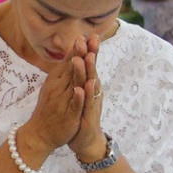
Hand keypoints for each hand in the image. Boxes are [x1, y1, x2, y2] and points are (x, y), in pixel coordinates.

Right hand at [20, 43, 85, 164]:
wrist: (39, 134)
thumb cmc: (48, 110)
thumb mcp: (54, 87)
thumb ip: (62, 72)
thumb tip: (70, 56)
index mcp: (56, 81)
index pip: (68, 61)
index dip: (77, 48)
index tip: (86, 34)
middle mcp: (58, 88)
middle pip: (71, 68)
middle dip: (80, 53)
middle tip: (88, 38)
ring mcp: (62, 101)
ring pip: (72, 83)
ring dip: (79, 70)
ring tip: (86, 57)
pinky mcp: (67, 115)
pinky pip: (73, 105)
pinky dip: (77, 97)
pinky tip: (81, 89)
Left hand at [65, 36, 106, 161]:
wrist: (84, 139)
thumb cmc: (81, 113)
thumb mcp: (78, 92)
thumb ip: (80, 76)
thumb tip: (79, 58)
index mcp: (89, 85)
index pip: (89, 64)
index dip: (89, 49)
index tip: (88, 33)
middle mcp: (93, 92)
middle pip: (93, 70)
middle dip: (92, 54)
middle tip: (92, 38)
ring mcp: (92, 104)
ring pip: (91, 85)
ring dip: (90, 71)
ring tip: (89, 57)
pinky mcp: (88, 117)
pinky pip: (87, 104)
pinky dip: (86, 95)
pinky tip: (85, 86)